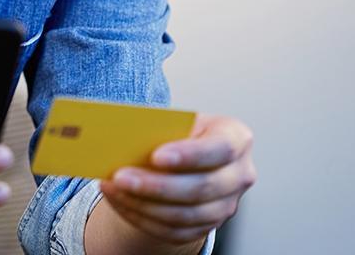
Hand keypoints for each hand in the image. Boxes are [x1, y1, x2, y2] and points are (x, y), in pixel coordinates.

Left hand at [98, 114, 255, 247]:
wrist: (190, 157)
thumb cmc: (183, 132)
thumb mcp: (180, 122)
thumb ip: (162, 129)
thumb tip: (125, 139)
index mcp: (236, 139)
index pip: (220, 149)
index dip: (188, 156)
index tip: (156, 156)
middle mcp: (239, 174)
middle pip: (201, 188)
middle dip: (156, 186)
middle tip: (121, 176)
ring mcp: (227, 205)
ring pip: (185, 215)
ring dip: (144, 205)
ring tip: (115, 188)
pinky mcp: (208, 226)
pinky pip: (175, 231)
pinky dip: (143, 219)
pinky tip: (121, 202)